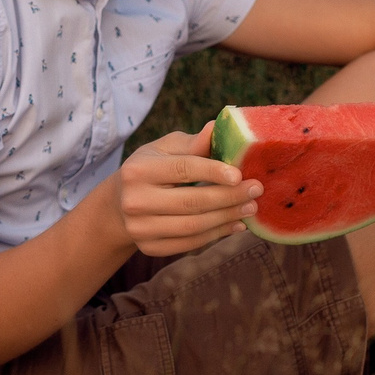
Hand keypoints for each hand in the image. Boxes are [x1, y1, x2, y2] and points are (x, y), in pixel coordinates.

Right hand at [114, 124, 258, 256]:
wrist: (119, 203)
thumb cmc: (150, 168)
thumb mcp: (164, 150)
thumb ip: (191, 144)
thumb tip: (216, 127)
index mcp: (137, 170)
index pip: (182, 170)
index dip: (214, 172)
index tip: (240, 174)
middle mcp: (135, 201)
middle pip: (191, 201)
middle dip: (229, 197)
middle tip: (255, 191)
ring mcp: (140, 228)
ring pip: (193, 226)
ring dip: (226, 218)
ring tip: (250, 208)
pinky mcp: (149, 247)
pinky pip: (189, 243)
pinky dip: (216, 234)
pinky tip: (235, 224)